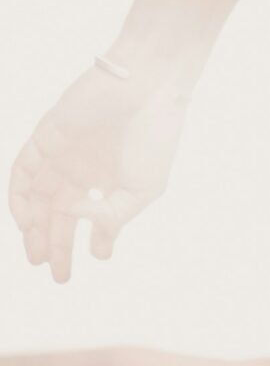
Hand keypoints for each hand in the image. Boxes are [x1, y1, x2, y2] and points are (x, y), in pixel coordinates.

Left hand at [8, 59, 192, 283]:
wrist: (148, 90)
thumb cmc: (153, 138)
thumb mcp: (140, 192)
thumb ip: (111, 216)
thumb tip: (80, 229)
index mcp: (110, 179)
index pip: (92, 217)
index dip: (93, 242)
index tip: (95, 259)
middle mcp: (84, 168)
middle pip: (60, 214)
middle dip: (57, 245)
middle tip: (58, 275)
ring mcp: (64, 153)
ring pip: (40, 197)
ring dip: (35, 228)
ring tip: (37, 255)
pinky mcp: (47, 136)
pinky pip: (25, 169)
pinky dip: (21, 196)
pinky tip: (25, 220)